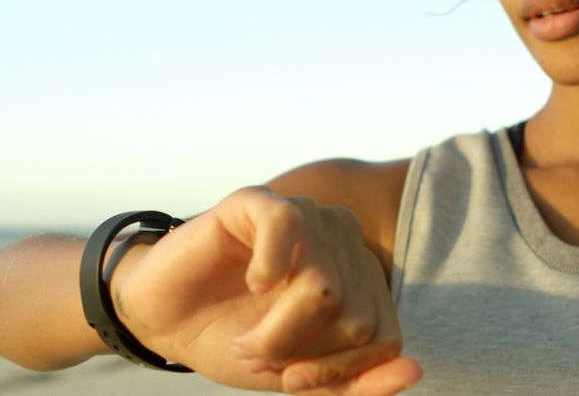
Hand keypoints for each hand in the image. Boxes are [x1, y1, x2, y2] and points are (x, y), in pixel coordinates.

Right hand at [109, 186, 421, 393]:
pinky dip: (267, 270)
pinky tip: (251, 283)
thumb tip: (413, 372)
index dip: (338, 371)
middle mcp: (342, 240)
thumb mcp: (300, 377)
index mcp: (360, 278)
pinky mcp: (257, 201)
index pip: (384, 336)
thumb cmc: (234, 340)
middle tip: (258, 353)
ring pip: (323, 285)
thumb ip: (358, 383)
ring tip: (244, 337)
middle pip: (354, 317)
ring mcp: (303, 215)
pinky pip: (287, 226)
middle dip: (300, 353)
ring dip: (275, 332)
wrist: (165, 320)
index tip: (293, 379)